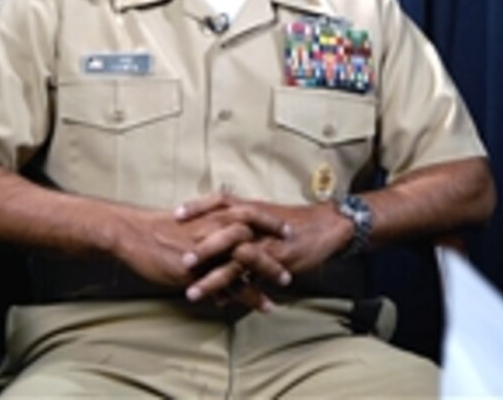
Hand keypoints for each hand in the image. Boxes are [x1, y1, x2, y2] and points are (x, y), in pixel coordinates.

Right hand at [113, 198, 289, 308]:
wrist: (135, 235)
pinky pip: (227, 286)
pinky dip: (245, 295)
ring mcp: (209, 252)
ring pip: (245, 264)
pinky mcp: (198, 271)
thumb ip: (212, 222)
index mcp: (216, 215)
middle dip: (275, 252)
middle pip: (255, 240)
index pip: (252, 214)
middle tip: (292, 265)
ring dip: (266, 276)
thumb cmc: (161, 226)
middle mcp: (216, 231)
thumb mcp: (191, 218)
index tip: (288, 230)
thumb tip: (227, 226)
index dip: (272, 222)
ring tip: (281, 289)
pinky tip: (258, 305)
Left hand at [175, 196, 350, 299]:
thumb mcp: (268, 213)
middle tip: (180, 261)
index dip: (198, 206)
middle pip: (223, 231)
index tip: (175, 214)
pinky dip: (237, 291)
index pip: (220, 200)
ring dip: (212, 278)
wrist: (326, 226)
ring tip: (192, 292)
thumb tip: (221, 224)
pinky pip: (253, 277)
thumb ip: (245, 218)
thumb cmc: (296, 221)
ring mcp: (266, 241)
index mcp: (252, 208)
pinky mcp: (277, 259)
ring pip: (234, 260)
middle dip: (200, 246)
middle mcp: (256, 223)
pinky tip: (222, 302)